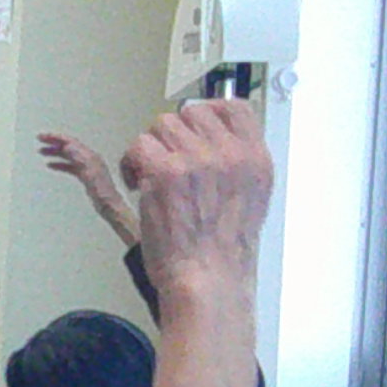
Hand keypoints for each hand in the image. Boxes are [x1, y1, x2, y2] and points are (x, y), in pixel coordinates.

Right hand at [35, 129, 140, 247]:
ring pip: (68, 156)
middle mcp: (88, 159)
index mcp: (89, 156)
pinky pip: (69, 166)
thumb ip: (79, 159)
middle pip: (69, 146)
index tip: (42, 137)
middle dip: (54, 142)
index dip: (56, 138)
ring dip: (55, 152)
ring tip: (42, 152)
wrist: (108, 205)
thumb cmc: (101, 191)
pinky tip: (51, 165)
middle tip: (39, 140)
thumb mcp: (90, 173)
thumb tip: (67, 146)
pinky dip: (59, 164)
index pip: (70, 142)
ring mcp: (86, 167)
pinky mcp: (84, 176)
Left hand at [123, 98, 273, 302]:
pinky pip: (138, 146)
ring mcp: (198, 160)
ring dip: (149, 150)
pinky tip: (138, 186)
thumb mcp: (249, 199)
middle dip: (172, 137)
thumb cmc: (222, 251)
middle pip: (190, 114)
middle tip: (166, 166)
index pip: (235, 107)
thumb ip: (236, 164)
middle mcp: (231, 154)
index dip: (207, 114)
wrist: (208, 279)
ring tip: (150, 179)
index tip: (191, 132)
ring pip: (160, 126)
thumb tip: (215, 139)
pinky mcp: (165, 171)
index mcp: (255, 159)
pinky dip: (131, 164)